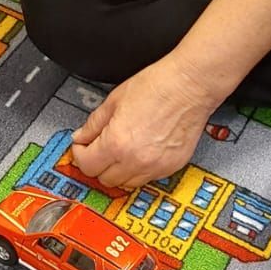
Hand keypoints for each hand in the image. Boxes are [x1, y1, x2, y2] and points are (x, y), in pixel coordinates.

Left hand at [71, 53, 223, 191]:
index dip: (80, 153)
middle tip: (99, 147)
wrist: (190, 85)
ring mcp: (155, 167)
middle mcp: (135, 160)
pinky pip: (148, 178)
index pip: (86, 165)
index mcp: (117, 143)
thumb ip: (93, 123)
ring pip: (126, 184)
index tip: (83, 146)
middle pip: (104, 179)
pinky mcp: (171, 167)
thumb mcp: (114, 100)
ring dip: (118, 171)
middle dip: (97, 164)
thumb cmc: (158, 86)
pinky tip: (141, 151)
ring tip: (121, 150)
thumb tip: (82, 136)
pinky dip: (140, 169)